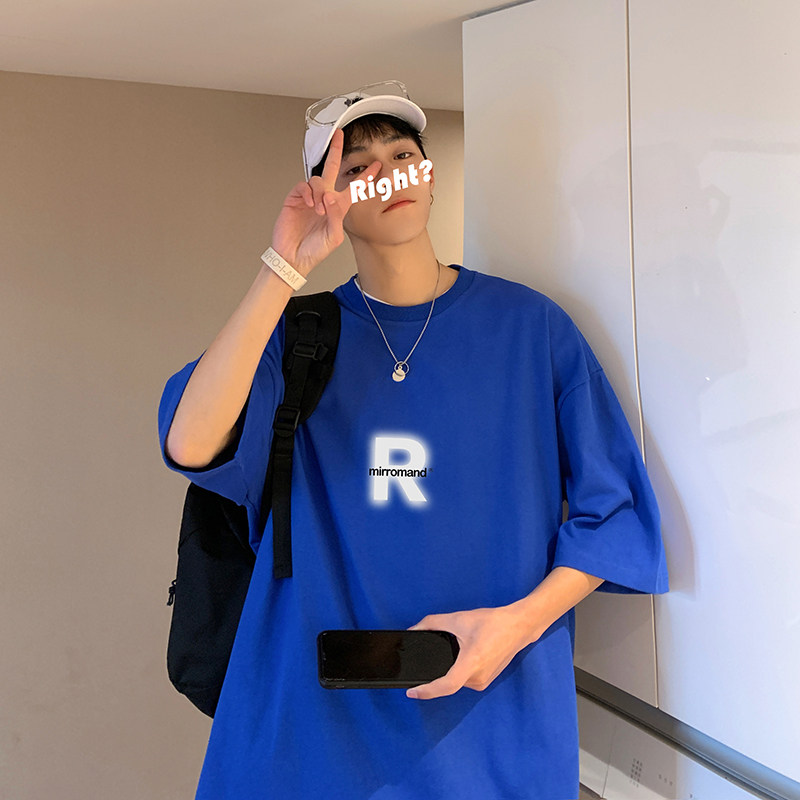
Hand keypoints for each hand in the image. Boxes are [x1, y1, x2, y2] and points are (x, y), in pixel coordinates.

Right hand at [271, 128, 379, 275]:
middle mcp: (324, 199)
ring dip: (320, 193)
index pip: (354, 188)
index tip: (376, 166)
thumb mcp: (334, 237)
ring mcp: (309, 198)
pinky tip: (309, 204)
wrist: (294, 258)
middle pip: (331, 169)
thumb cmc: (314, 251)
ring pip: (317, 180)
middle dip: (335, 151)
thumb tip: (331, 196)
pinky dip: (307, 193)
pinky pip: (303, 186)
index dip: (365, 177)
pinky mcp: (295, 199)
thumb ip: (336, 216)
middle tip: (339, 136)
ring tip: (318, 210)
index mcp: (338, 208)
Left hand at [405, 605, 538, 699]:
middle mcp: (478, 678)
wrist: (518, 626)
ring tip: (448, 652)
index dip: (427, 691)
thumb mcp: (458, 619)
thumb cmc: (492, 623)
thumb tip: (414, 629)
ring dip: (447, 670)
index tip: (411, 692)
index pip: (446, 685)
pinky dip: (456, 670)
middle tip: (422, 660)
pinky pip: (464, 679)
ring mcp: (483, 682)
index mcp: (472, 663)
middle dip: (434, 673)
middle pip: (447, 682)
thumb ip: (432, 623)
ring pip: (456, 681)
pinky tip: (458, 656)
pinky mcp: (486, 681)